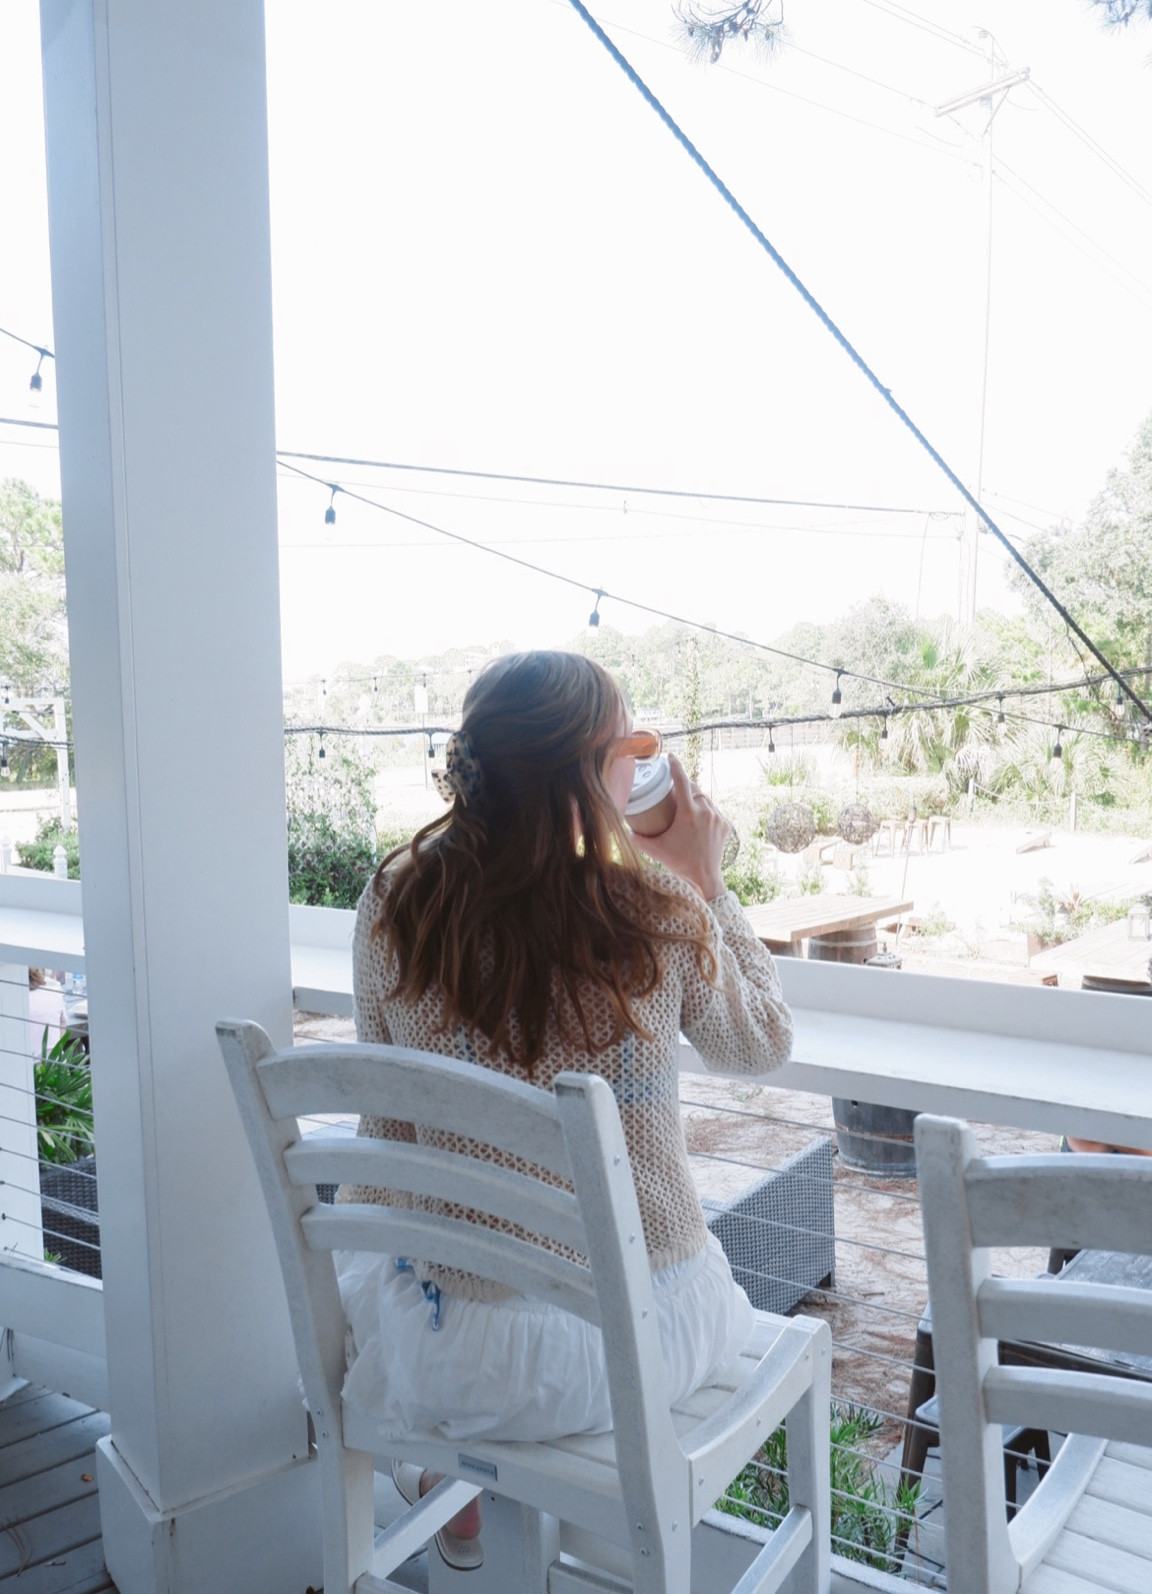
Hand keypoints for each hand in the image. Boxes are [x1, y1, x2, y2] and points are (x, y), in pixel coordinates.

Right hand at [633, 754, 728, 899]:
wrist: (704, 878)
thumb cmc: (678, 863)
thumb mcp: (655, 850)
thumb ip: (637, 839)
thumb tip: (625, 828)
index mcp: (688, 813)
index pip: (681, 781)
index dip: (675, 766)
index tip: (671, 757)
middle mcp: (705, 812)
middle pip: (694, 789)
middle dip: (684, 786)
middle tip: (674, 790)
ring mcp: (717, 818)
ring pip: (705, 800)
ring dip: (696, 800)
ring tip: (686, 806)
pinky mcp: (725, 825)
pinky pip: (714, 811)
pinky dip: (705, 812)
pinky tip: (698, 820)